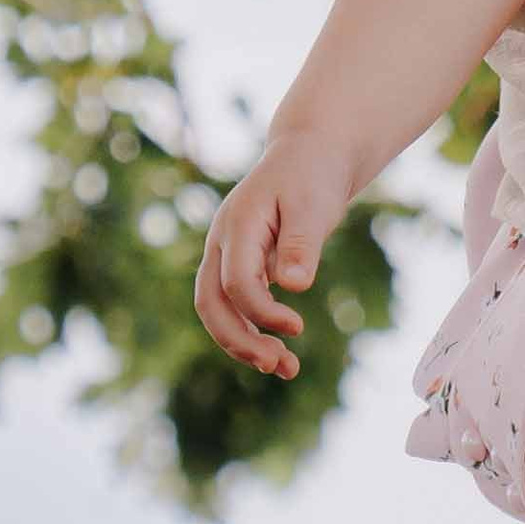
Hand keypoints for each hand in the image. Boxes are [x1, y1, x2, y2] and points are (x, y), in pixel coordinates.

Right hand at [195, 135, 352, 377]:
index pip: (236, 282)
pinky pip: (235, 304)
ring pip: (218, 308)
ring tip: (286, 370)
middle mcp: (223, 242)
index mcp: (238, 225)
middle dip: (238, 340)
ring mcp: (227, 253)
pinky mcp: (240, 263)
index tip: (297, 327)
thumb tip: (293, 286)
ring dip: (244, 343)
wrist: (311, 153)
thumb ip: (300, 244)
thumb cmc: (313, 175)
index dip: (262, 312)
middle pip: (211, 302)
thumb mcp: (312, 205)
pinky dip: (253, 329)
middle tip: (278, 366)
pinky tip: (280, 352)